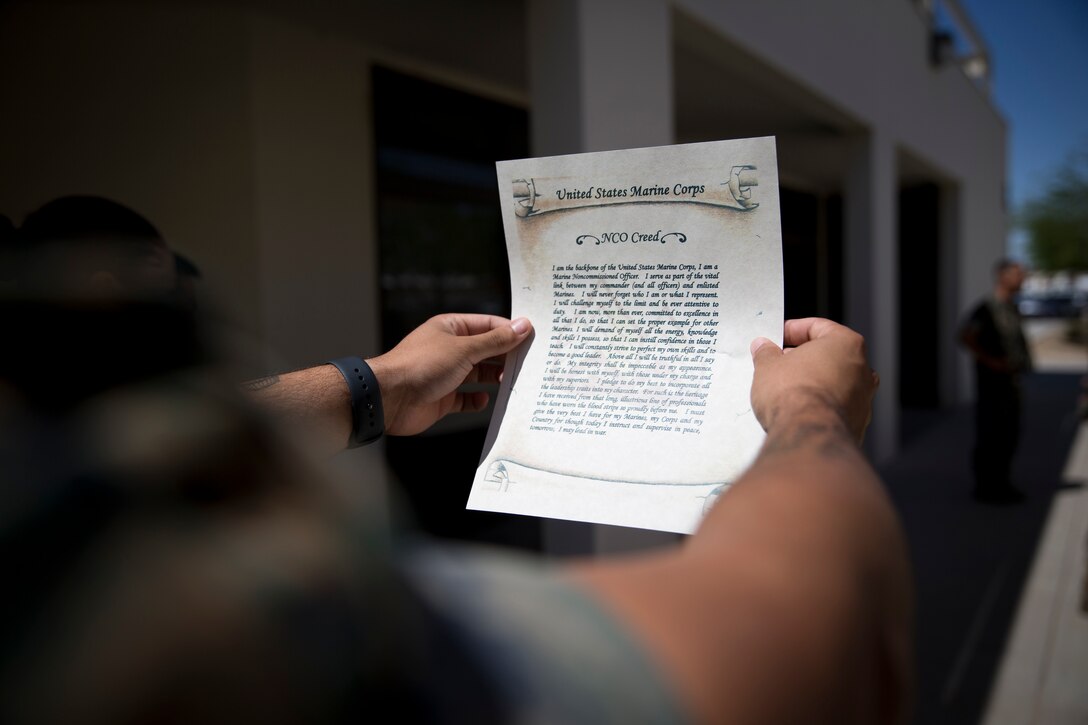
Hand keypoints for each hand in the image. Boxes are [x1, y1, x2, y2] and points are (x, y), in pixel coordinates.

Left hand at [366, 314, 531, 435]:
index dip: (509, 331)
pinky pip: (467, 398)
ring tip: (511, 382)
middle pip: (485, 350)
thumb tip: (523, 326)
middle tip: (528, 363)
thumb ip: (495, 341)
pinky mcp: (443, 398)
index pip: (487, 325)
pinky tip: (484, 399)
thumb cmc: (421, 366)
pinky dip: (477, 400)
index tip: (532, 338)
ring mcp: (446, 374)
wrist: (390, 399)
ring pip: (479, 374)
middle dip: (505, 357)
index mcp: (451, 329)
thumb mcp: (464, 349)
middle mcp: (449, 350)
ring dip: (495, 378)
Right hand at [750, 318, 877, 443]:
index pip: (818, 327)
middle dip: (802, 358)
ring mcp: (863, 398)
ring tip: (785, 389)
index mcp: (846, 344)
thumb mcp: (768, 366)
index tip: (776, 338)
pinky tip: (798, 410)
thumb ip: (766, 352)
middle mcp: (862, 369)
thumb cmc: (794, 395)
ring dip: (812, 382)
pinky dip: (819, 405)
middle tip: (777, 363)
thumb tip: (764, 347)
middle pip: (829, 355)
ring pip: (834, 382)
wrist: (807, 436)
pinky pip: (835, 406)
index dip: (792, 330)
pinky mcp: (857, 423)